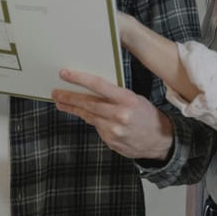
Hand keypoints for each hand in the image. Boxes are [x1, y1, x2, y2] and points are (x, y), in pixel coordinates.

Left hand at [52, 68, 173, 160]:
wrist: (160, 140)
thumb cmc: (146, 114)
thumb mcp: (134, 99)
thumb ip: (114, 95)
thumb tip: (92, 89)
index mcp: (127, 99)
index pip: (98, 85)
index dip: (79, 78)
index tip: (65, 74)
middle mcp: (119, 115)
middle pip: (88, 103)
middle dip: (69, 97)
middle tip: (55, 92)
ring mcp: (113, 130)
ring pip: (88, 116)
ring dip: (73, 109)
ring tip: (61, 103)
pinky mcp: (110, 141)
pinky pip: (96, 128)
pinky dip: (91, 121)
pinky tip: (86, 116)